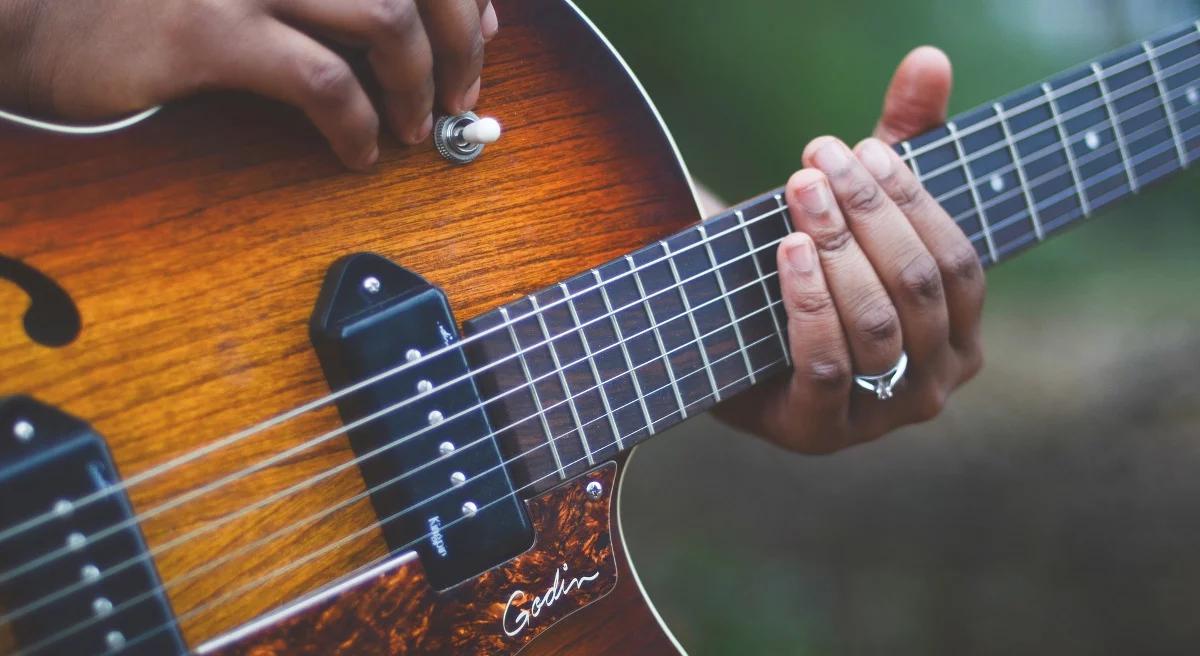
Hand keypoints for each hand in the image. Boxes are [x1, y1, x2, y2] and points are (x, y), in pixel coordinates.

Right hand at [0, 0, 498, 168]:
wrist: (28, 10)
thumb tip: (431, 17)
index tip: (479, 35)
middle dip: (461, 40)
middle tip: (463, 94)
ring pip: (385, 18)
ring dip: (419, 84)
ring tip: (415, 128)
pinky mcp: (207, 30)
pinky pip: (322, 80)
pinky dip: (359, 124)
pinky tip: (358, 154)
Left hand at [716, 47, 984, 452]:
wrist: (728, 341)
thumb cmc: (812, 271)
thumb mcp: (860, 208)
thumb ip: (901, 138)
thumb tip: (929, 58)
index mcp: (961, 333)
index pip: (958, 261)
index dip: (913, 202)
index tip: (858, 150)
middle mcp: (935, 383)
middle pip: (918, 288)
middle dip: (868, 217)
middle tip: (816, 163)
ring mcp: (880, 416)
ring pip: (877, 326)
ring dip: (838, 250)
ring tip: (799, 194)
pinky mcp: (820, 432)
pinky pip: (827, 364)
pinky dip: (809, 301)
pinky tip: (788, 249)